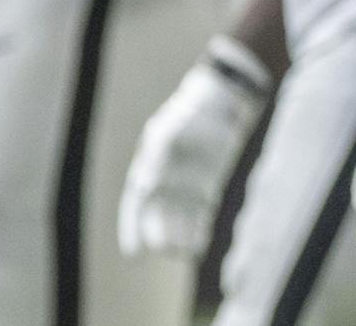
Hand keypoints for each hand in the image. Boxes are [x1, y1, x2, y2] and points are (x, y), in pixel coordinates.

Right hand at [118, 38, 271, 258]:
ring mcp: (187, 186)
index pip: (136, 205)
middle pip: (158, 218)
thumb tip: (146, 184)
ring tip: (186, 252)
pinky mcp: (207, 188)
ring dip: (181, 238)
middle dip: (161, 236)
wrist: (222, 102)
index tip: (134, 254)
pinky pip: (200, 216)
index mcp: (149, 167)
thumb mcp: (172, 130)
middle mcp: (166, 182)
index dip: (132, 229)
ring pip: (179, 221)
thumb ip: (158, 156)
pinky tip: (200, 244)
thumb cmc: (192, 113)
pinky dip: (199, 230)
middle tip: (168, 250)